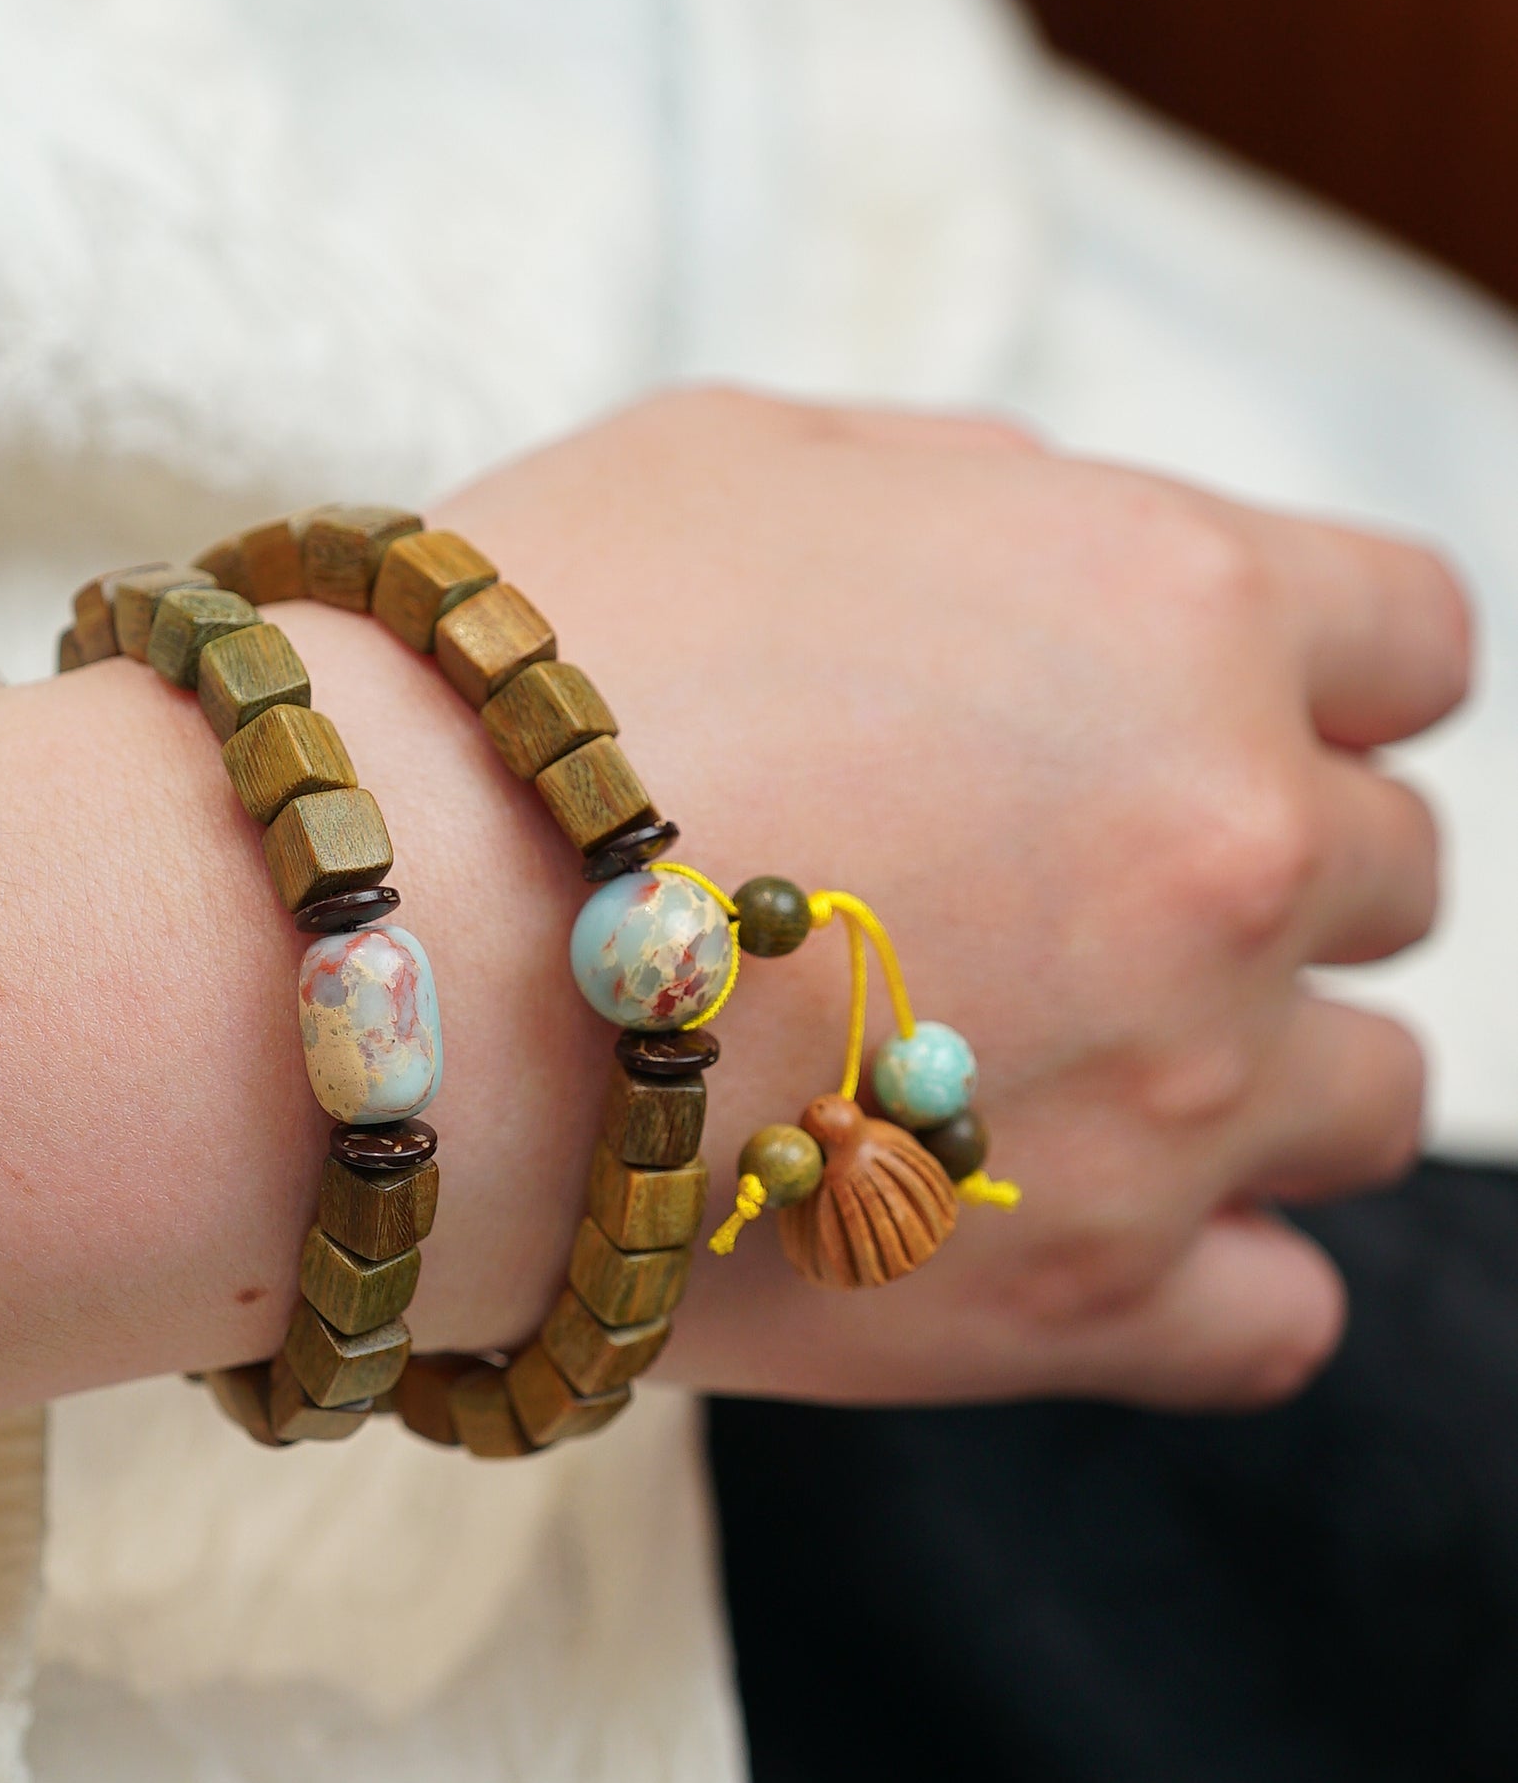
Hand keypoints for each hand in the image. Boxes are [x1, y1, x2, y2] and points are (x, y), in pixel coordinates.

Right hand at [0, 389, 1469, 1423]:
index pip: (1413, 633)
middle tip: (1076, 879)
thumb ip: (993, 504)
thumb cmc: (527, 674)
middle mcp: (1227, 846)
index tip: (1237, 704)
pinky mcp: (1075, 1298)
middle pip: (1389, 868)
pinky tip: (1079, 1220)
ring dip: (1263, 1068)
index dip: (1328, 666)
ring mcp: (1176, 1092)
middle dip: (1263, 861)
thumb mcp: (764, 463)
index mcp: (1175, 609)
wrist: (370, 942)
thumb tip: (1076, 567)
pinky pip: (1281, 1319)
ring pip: (1374, 1098)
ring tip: (1074, 1060)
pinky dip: (1215, 1279)